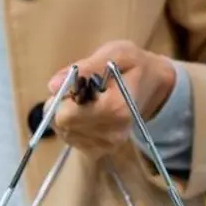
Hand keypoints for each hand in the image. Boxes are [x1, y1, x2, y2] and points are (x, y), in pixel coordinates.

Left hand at [48, 40, 175, 158]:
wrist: (153, 87)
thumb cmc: (134, 66)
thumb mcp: (116, 53)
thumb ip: (86, 67)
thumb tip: (52, 85)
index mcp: (116, 109)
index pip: (66, 114)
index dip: (63, 97)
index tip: (76, 84)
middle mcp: (111, 133)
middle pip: (61, 124)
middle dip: (62, 105)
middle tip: (79, 92)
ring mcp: (105, 146)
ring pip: (62, 131)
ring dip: (66, 114)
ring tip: (86, 102)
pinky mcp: (98, 152)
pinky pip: (69, 138)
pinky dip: (71, 125)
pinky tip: (86, 114)